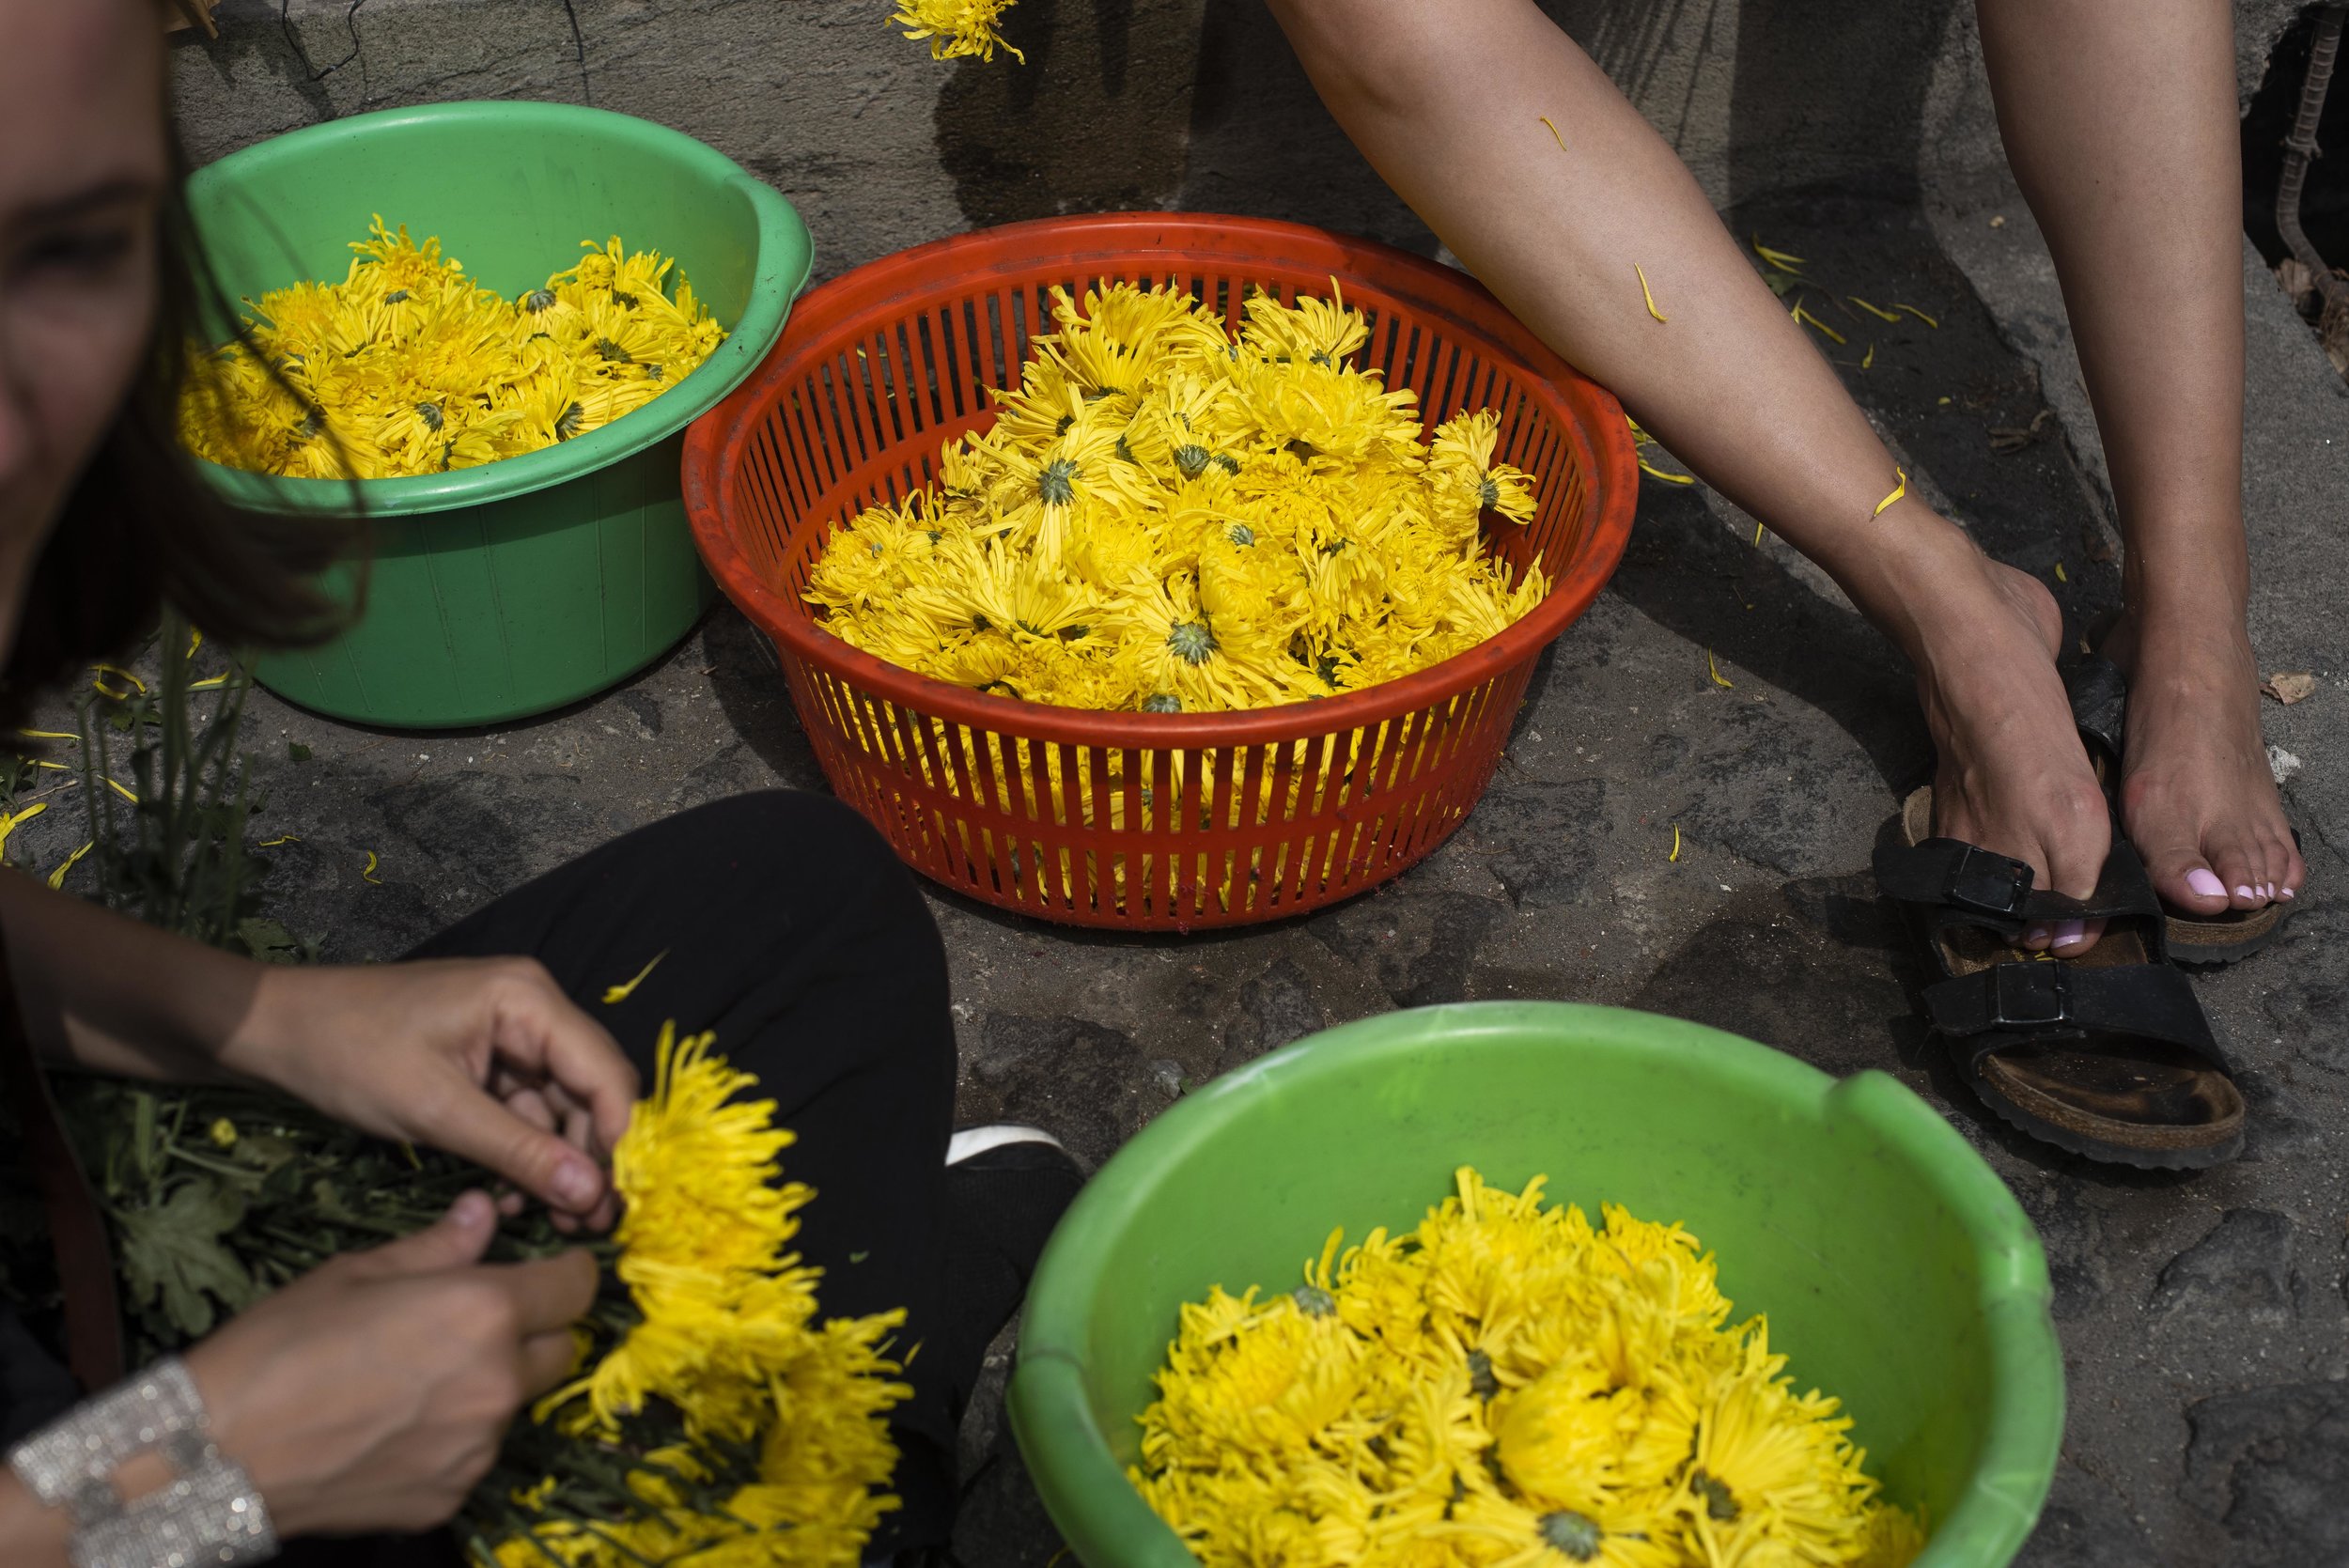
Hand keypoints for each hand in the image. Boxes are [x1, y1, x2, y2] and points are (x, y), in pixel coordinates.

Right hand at [184, 1192, 595, 1537]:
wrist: (216, 1455)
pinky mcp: (451, 1495)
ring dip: (490, 1385)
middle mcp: (498, 1382)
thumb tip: (485, 1212)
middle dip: (534, 1331)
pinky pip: (475, 1454)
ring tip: (416, 1379)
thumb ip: (440, 1247)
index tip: (546, 1271)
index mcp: (484, 1312)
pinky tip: (394, 1426)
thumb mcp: (359, 1274)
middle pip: (561, 1349)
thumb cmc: (279, 1347)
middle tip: (476, 1323)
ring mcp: (478, 1447)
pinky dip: (453, 1437)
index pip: (576, 1287)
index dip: (566, 1274)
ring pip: (516, 1404)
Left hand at [224, 958, 637, 1230]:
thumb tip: (592, 1193)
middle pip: (589, 1091)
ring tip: (549, 1222)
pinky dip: (522, 1154)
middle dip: (589, 1159)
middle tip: (585, 1226)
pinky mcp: (489, 1060)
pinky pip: (525, 1111)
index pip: (604, 1072)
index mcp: (529, 1000)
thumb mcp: (436, 1110)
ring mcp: (512, 1035)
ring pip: (560, 1108)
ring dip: (555, 1164)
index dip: (619, 1139)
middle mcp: (535, 1010)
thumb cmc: (351, 1055)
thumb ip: (518, 1150)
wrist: (277, 1031)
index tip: (617, 1204)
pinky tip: (511, 1198)